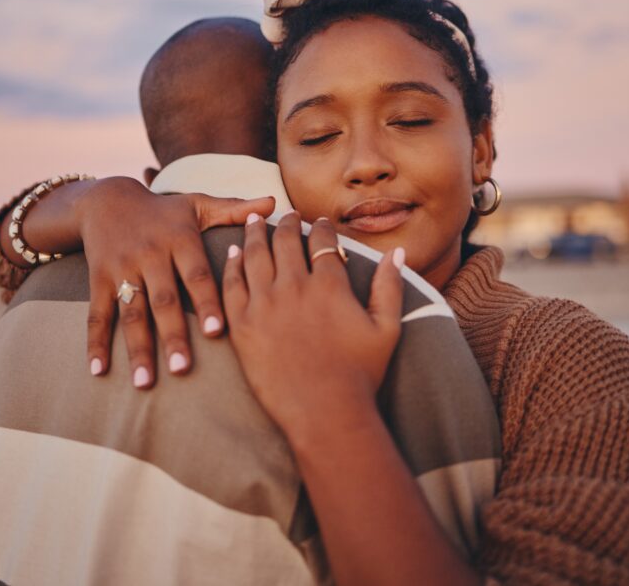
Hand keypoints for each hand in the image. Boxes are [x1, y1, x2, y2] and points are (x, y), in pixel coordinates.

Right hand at [77, 177, 274, 388]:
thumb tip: (274, 203)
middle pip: (163, 301)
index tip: (217, 331)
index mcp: (180, 240)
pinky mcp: (99, 280)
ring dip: (137, 349)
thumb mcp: (197, 205)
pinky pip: (97, 314)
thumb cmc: (164, 210)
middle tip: (182, 369)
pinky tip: (98, 371)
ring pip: (131, 313)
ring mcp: (122, 269)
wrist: (105, 199)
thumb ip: (235, 209)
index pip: (196, 274)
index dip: (207, 301)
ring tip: (144, 383)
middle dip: (172, 336)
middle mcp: (150, 255)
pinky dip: (95, 343)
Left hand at [221, 212, 404, 443]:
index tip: (319, 222)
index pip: (323, 241)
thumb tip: (396, 252)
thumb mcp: (386, 328)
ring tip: (253, 221)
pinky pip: (232, 284)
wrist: (325, 413)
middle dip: (286, 223)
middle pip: (285, 240)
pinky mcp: (242, 325)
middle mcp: (294, 286)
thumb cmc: (361, 374)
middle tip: (285, 215)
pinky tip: (233, 253)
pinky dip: (232, 264)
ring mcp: (264, 304)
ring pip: (254, 255)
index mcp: (329, 284)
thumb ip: (389, 286)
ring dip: (254, 233)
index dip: (321, 227)